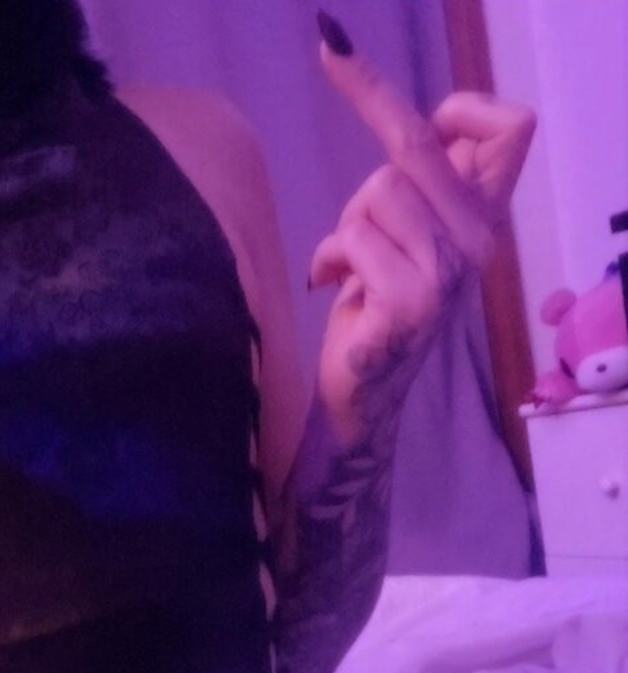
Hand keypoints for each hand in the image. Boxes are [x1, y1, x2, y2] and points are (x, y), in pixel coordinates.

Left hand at [308, 15, 535, 448]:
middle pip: (416, 147)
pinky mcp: (410, 299)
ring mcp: (447, 272)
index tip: (428, 117)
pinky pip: (354, 238)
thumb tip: (430, 127)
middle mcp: (477, 243)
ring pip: (378, 192)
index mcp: (483, 221)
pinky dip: (329, 257)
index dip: (464, 107)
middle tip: (342, 139)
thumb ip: (424, 189)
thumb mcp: (408, 238)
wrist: (361, 397)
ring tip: (349, 264)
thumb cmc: (374, 309)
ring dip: (346, 223)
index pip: (510, 131)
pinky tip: (333, 286)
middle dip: (368, 134)